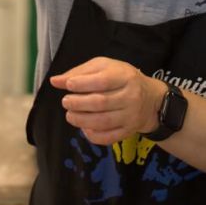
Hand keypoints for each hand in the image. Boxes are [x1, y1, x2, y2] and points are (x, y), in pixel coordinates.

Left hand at [52, 57, 167, 144]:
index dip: (82, 84)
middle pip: (101, 103)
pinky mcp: (128, 131)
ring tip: (70, 115)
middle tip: (66, 102)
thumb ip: (79, 72)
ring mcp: (130, 116)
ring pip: (103, 122)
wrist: (150, 99)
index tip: (68, 85)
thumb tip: (55, 81)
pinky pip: (108, 137)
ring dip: (81, 120)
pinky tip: (83, 128)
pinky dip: (92, 135)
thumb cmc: (121, 78)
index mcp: (124, 77)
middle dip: (78, 104)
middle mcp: (130, 97)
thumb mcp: (104, 67)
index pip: (102, 81)